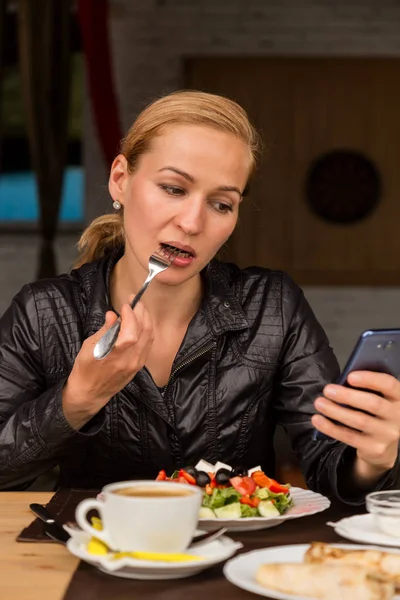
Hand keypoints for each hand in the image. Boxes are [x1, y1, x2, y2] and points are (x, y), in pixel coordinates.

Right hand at [62, 298, 153, 428]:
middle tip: (134, 301)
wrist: (89, 393)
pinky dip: (147, 331)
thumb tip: (113, 315)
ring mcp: (136, 363)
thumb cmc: (85, 369)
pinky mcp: (139, 366)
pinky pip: (148, 345)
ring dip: (146, 320)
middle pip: (144, 331)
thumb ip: (105, 330)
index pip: (131, 330)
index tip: (125, 304)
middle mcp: (130, 359)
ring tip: (138, 309)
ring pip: (149, 337)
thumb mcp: (89, 346)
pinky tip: (141, 323)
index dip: (131, 314)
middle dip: (141, 312)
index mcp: (115, 354)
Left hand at [312, 371, 399, 481]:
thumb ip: (367, 389)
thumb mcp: (378, 398)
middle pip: (373, 404)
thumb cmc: (376, 413)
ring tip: (320, 403)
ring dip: (335, 411)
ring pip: (359, 420)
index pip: (389, 384)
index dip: (370, 379)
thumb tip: (342, 382)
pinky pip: (350, 437)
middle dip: (347, 396)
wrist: (384, 445)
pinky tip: (318, 420)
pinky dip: (331, 427)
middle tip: (327, 390)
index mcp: (399, 398)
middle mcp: (398, 416)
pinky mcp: (375, 448)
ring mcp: (388, 434)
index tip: (350, 376)